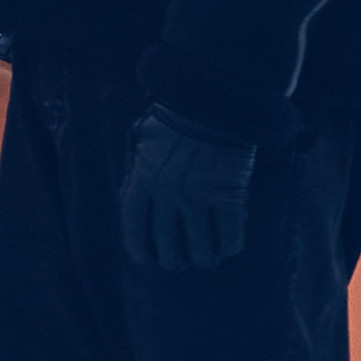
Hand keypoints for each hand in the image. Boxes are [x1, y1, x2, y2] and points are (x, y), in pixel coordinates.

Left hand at [119, 108, 255, 271]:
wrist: (213, 100)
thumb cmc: (174, 119)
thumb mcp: (141, 142)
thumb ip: (135, 173)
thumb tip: (130, 202)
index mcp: (142, 180)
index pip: (135, 231)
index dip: (141, 251)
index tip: (148, 259)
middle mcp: (168, 194)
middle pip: (168, 247)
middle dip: (174, 260)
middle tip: (181, 261)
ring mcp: (200, 197)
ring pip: (201, 250)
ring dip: (204, 258)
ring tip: (207, 257)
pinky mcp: (230, 196)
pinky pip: (230, 237)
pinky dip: (229, 246)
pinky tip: (228, 246)